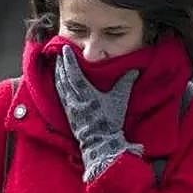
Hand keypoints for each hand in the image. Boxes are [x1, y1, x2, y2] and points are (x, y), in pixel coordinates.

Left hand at [54, 45, 143, 181]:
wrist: (100, 142)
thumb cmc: (110, 121)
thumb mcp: (119, 100)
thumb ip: (125, 83)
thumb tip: (134, 70)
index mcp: (86, 93)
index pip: (74, 73)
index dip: (69, 61)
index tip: (64, 49)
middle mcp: (74, 98)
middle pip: (64, 77)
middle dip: (61, 64)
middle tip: (58, 53)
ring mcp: (69, 106)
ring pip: (60, 86)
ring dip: (58, 73)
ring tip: (57, 63)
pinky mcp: (68, 113)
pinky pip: (60, 95)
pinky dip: (58, 85)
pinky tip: (58, 81)